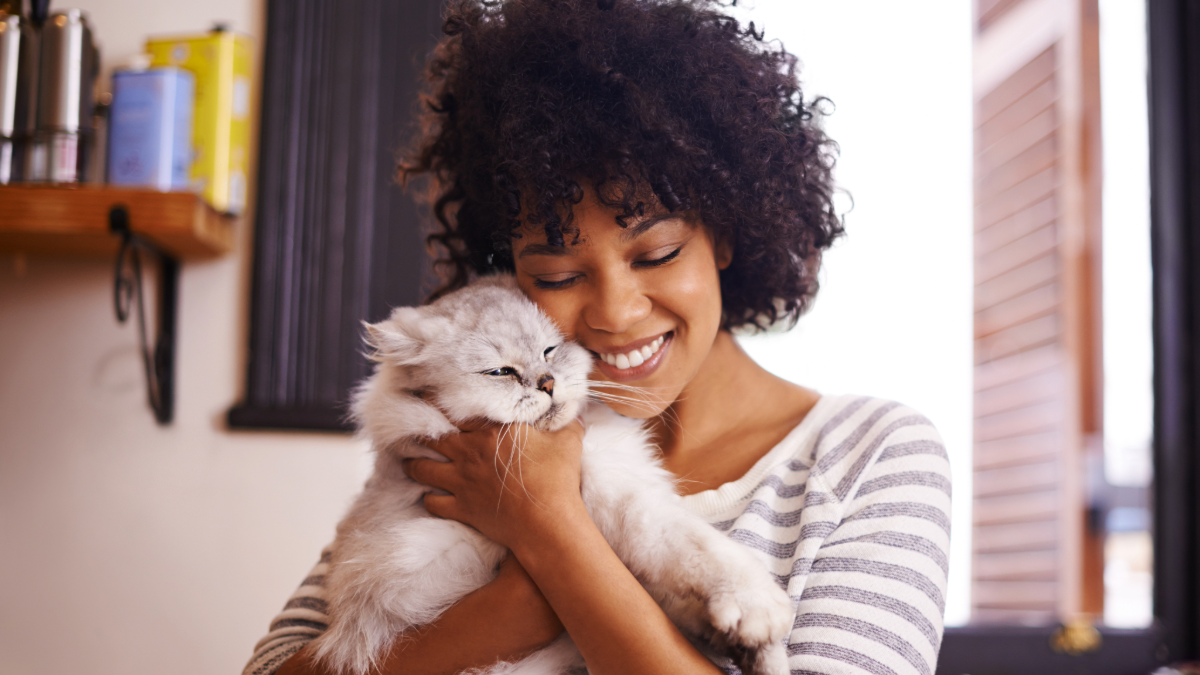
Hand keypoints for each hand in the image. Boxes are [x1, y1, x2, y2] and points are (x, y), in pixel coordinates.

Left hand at [404, 418, 585, 550]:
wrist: (546, 521)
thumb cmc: (557, 477)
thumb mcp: (567, 439)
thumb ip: (565, 420)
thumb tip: (574, 409)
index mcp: (490, 431)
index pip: (456, 409)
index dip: (439, 401)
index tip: (428, 395)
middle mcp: (468, 452)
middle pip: (431, 437)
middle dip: (418, 430)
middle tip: (409, 425)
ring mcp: (461, 481)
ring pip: (423, 468)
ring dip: (413, 463)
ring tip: (409, 460)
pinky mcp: (462, 508)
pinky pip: (433, 502)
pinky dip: (429, 498)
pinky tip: (429, 495)